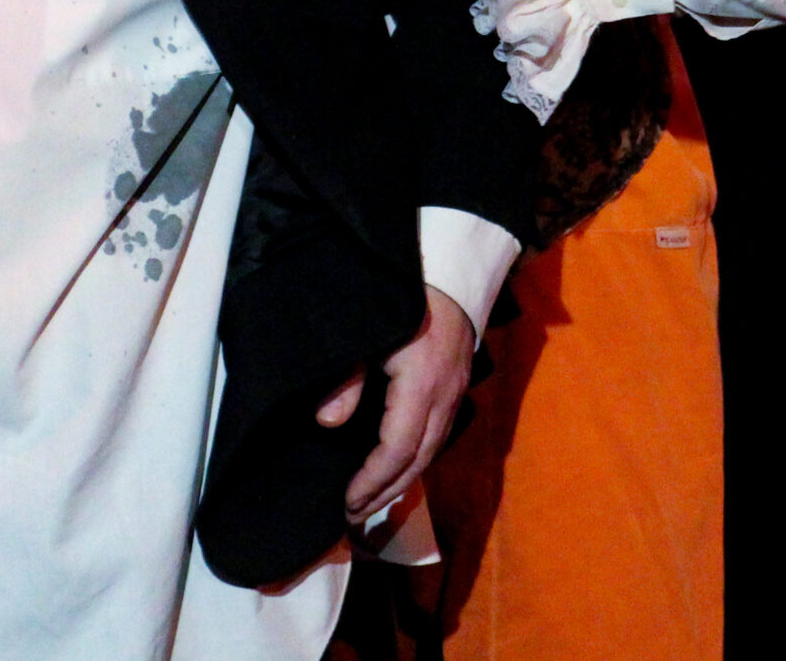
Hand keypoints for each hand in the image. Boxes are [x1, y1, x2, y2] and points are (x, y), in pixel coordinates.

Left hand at [314, 283, 475, 523]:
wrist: (446, 270)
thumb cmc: (399, 299)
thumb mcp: (366, 334)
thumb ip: (346, 379)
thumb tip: (329, 423)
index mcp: (421, 385)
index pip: (398, 450)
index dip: (372, 481)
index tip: (347, 501)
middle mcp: (444, 397)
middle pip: (418, 460)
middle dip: (386, 491)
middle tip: (354, 515)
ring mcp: (455, 394)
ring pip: (431, 451)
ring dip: (402, 480)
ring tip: (371, 500)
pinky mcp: (456, 388)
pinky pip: (437, 436)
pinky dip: (415, 459)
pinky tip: (396, 468)